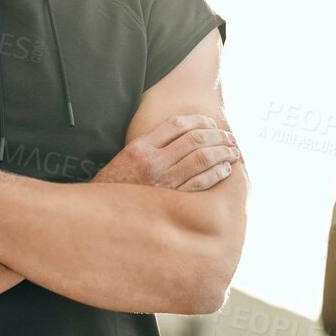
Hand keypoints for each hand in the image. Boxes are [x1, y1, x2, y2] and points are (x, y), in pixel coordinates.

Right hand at [95, 114, 239, 190]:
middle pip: (194, 139)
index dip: (199, 121)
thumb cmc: (116, 186)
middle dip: (218, 136)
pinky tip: (225, 169)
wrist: (102, 215)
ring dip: (222, 152)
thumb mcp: (126, 157)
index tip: (211, 124)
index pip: (177, 124)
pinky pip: (201, 183)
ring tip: (233, 151)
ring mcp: (163, 183)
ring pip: (202, 159)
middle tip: (230, 137)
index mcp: (140, 147)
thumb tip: (183, 132)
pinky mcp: (171, 201)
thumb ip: (151, 144)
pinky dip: (217, 173)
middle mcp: (153, 162)